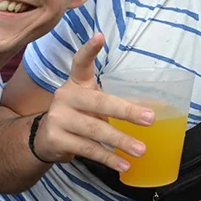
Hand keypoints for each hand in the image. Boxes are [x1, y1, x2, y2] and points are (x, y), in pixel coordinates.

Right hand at [32, 34, 155, 171]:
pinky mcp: (56, 139)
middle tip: (150, 119)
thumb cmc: (79, 115)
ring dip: (121, 141)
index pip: (81, 62)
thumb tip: (155, 109)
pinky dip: (108, 158)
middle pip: (99, 102)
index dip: (89, 49)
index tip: (100, 36)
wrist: (45, 139)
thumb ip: (113, 101)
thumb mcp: (91, 102)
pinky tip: (123, 164)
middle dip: (127, 111)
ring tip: (141, 150)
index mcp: (77, 82)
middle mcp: (65, 96)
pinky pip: (88, 149)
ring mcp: (58, 118)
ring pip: (95, 130)